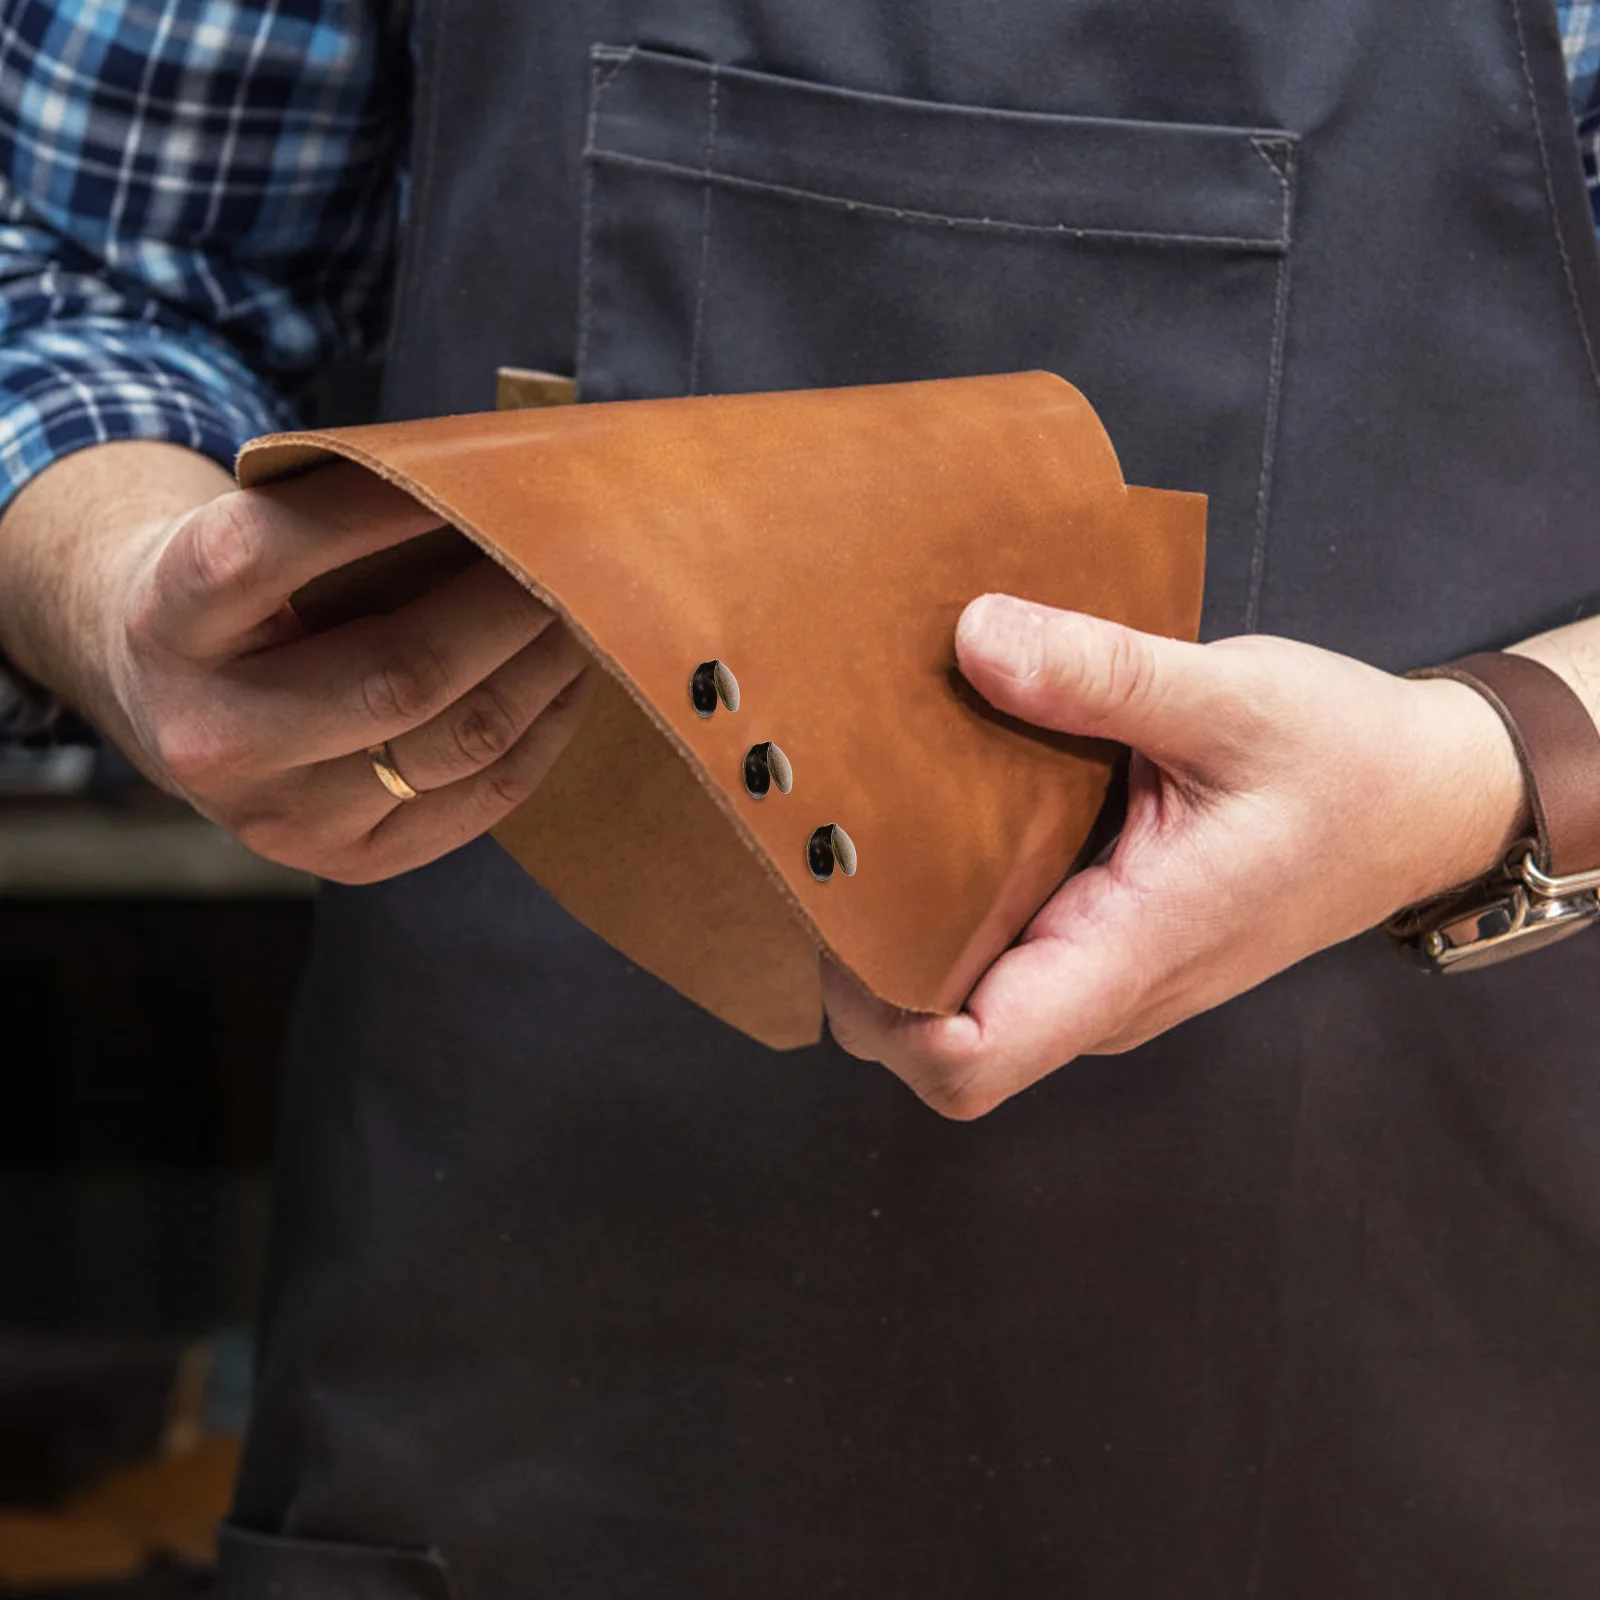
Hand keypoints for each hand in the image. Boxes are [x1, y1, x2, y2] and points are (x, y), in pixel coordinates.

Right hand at [40, 451, 592, 880]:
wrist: (176, 707)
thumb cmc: (245, 597)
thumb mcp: (244, 533)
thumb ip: (338, 505)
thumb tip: (496, 478)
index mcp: (169, 623)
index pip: (263, 556)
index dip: (371, 512)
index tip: (472, 477)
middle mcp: (216, 736)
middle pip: (402, 675)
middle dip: (509, 607)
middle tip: (570, 555)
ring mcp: (283, 817)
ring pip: (461, 740)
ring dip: (544, 668)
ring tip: (582, 612)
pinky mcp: (350, 864)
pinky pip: (484, 797)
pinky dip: (545, 730)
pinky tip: (566, 680)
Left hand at [823, 594, 1528, 1118]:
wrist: (1423, 801)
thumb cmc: (1345, 765)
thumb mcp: (1230, 700)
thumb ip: (1100, 674)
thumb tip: (975, 637)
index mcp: (1127, 957)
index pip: (971, 1060)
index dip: (882, 1013)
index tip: (836, 910)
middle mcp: (1101, 988)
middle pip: (937, 1039)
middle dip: (863, 966)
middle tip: (823, 847)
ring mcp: (1099, 970)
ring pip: (961, 999)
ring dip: (898, 934)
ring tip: (857, 828)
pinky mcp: (1101, 935)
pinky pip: (996, 952)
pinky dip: (946, 903)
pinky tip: (924, 820)